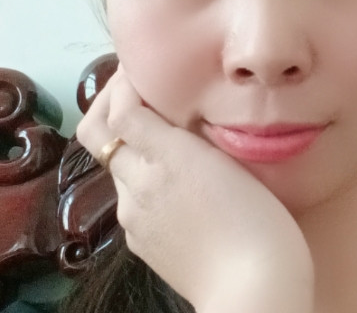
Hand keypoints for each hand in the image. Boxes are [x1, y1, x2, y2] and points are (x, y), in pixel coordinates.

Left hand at [76, 68, 313, 312]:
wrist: (254, 291)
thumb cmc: (256, 220)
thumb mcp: (226, 162)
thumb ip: (187, 133)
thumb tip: (163, 112)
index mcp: (164, 159)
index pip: (121, 110)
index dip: (123, 82)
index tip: (139, 66)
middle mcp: (137, 187)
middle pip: (100, 134)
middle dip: (109, 102)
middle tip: (132, 87)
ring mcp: (134, 218)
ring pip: (118, 165)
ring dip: (130, 140)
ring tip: (166, 133)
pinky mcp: (141, 242)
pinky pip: (131, 196)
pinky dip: (142, 174)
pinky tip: (176, 179)